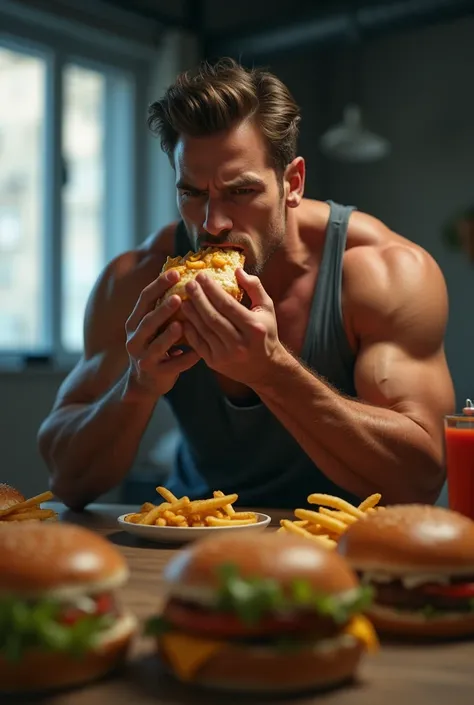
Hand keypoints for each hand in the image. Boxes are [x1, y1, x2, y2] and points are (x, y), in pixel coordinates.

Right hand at [124, 269, 199, 398]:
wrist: (145, 382)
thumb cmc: (156, 346)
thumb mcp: (152, 327)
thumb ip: (162, 308)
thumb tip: (184, 278)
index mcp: (135, 322)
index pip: (144, 300)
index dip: (158, 285)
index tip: (175, 272)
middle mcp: (135, 339)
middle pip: (147, 321)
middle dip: (162, 309)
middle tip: (178, 297)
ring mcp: (144, 357)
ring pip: (156, 345)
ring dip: (168, 335)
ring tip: (181, 325)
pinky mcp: (156, 373)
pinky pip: (172, 366)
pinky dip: (184, 359)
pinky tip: (198, 353)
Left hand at [180, 268, 282, 386]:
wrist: (265, 368)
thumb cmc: (266, 333)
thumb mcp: (267, 308)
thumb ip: (254, 287)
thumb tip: (237, 270)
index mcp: (253, 327)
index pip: (228, 305)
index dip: (212, 290)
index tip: (202, 276)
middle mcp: (239, 343)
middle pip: (213, 317)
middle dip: (198, 298)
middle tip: (189, 284)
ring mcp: (226, 355)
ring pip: (204, 330)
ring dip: (191, 313)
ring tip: (183, 298)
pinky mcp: (215, 363)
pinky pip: (198, 344)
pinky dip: (190, 330)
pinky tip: (184, 318)